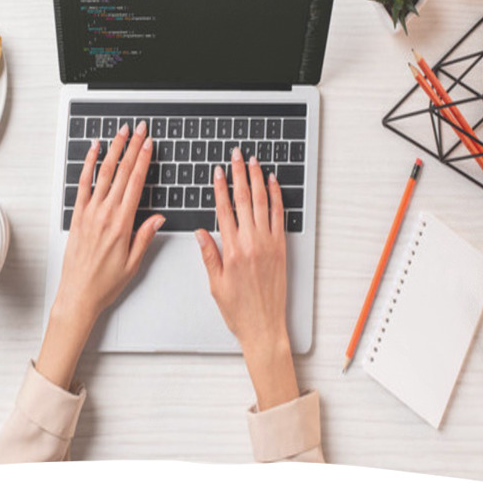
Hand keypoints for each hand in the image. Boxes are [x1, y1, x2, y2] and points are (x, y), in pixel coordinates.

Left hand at [37, 121, 163, 388]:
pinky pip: (82, 185)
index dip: (143, 160)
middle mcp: (105, 214)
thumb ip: (145, 236)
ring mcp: (89, 213)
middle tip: (139, 130)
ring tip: (120, 133)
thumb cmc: (106, 283)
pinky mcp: (77, 216)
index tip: (149, 144)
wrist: (78, 295)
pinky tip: (93, 151)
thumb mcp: (133, 263)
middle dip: (132, 148)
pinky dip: (88, 166)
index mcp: (122, 224)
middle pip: (121, 173)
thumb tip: (158, 217)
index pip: (136, 183)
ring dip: (113, 150)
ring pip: (103, 174)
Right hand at [195, 147, 299, 409]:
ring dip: (258, 179)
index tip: (218, 171)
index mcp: (230, 251)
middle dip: (239, 174)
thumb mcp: (214, 283)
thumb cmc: (238, 310)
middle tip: (237, 155)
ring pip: (263, 203)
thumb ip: (208, 254)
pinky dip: (277, 197)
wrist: (264, 327)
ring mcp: (268, 244)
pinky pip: (279, 216)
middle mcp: (250, 243)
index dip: (220, 188)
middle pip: (244, 200)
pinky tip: (273, 183)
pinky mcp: (281, 248)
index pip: (224, 210)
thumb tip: (200, 232)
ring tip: (254, 162)